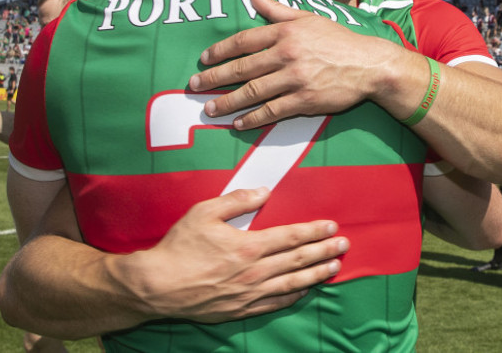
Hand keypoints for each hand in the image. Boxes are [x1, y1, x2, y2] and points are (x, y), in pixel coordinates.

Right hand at [122, 187, 348, 322]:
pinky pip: (275, 303)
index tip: (331, 226)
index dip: (313, 231)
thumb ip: (238, 200)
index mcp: (249, 246)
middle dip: (324, 251)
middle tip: (344, 245)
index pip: (291, 237)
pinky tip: (303, 290)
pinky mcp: (240, 310)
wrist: (158, 286)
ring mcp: (249, 294)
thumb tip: (264, 192)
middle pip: (298, 260)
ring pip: (292, 283)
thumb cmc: (180, 246)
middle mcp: (254, 272)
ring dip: (316, 274)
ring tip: (334, 268)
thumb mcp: (205, 211)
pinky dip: (293, 295)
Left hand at [191, 0, 390, 129]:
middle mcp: (286, 54)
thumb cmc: (338, 39)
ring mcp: (295, 79)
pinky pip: (272, 111)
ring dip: (228, 101)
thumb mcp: (307, 18)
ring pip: (253, 92)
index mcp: (285, 32)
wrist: (369, 64)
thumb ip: (276, 10)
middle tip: (194, 87)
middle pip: (242, 68)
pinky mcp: (305, 101)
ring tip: (210, 109)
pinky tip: (238, 123)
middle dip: (215, 78)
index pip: (244, 41)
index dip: (220, 51)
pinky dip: (253, 118)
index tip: (204, 60)